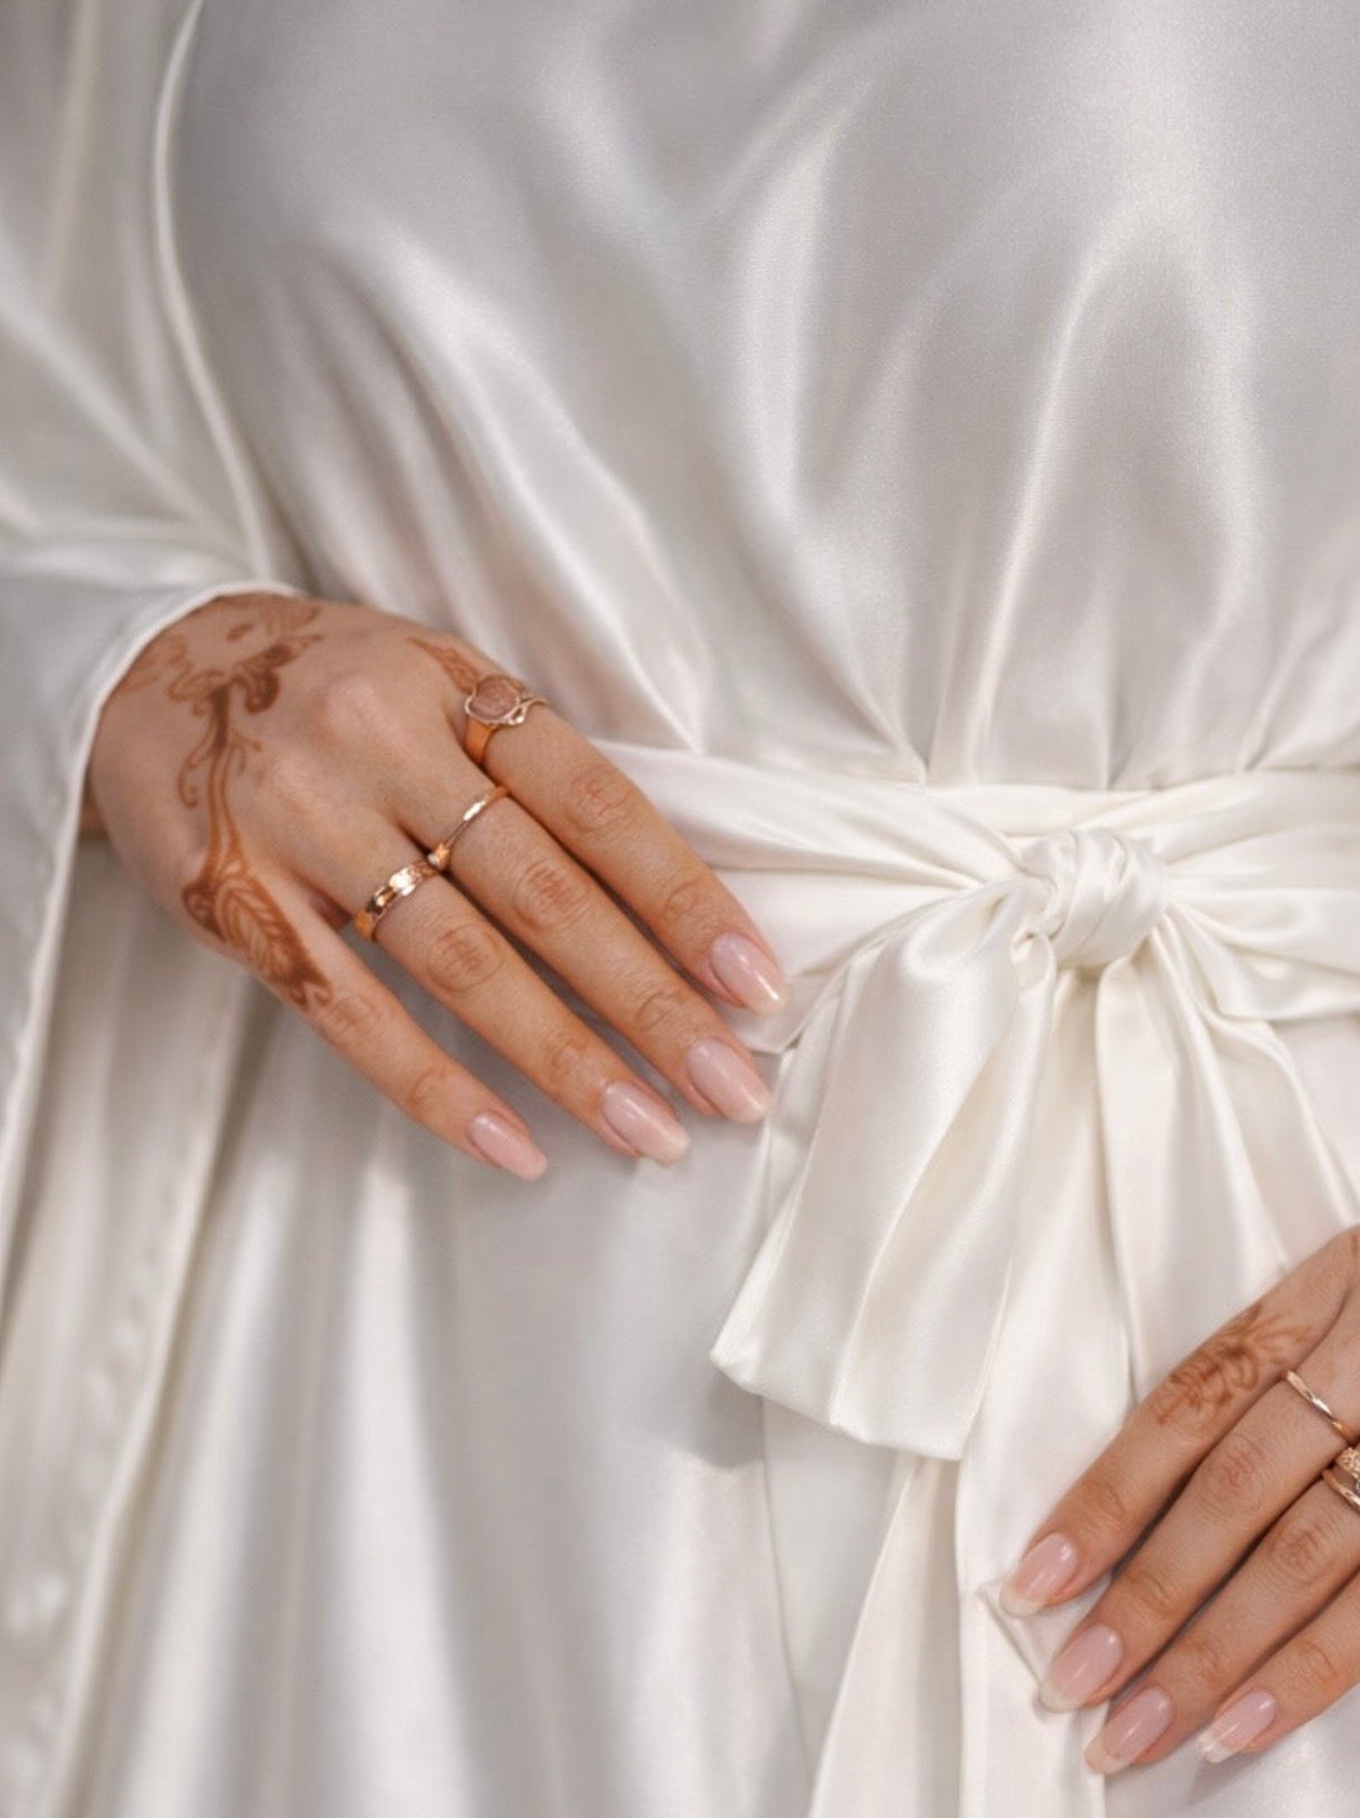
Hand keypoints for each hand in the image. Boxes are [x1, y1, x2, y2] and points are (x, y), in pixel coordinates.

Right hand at [87, 591, 786, 1176]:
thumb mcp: (437, 684)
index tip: (756, 987)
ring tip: (648, 1132)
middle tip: (729, 1089)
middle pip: (543, 895)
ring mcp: (304, 828)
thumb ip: (532, 771)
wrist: (146, 671)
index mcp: (453, 690)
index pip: (598, 807)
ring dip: (566, 1059)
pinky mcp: (241, 903)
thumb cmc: (337, 695)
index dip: (684, 900)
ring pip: (460, 964)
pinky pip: (354, 1016)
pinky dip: (440, 1088)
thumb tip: (670, 907)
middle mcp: (380, 749)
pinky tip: (517, 1146)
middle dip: (648, 1003)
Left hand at [997, 1224, 1359, 1770]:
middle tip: (1071, 1685)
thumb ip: (1292, 1367)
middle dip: (1140, 1598)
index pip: (1190, 1401)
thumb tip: (1158, 1508)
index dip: (1104, 1496)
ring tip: (1134, 1730)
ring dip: (1206, 1654)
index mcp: (1332, 1281)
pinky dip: (1313, 1667)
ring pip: (1306, 1552)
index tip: (1033, 1581)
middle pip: (1234, 1487)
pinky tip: (1243, 1723)